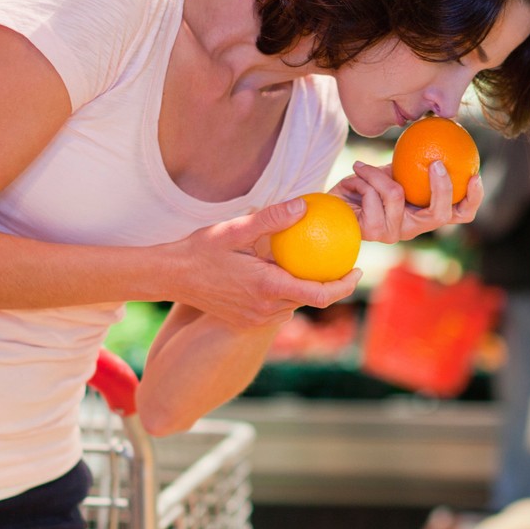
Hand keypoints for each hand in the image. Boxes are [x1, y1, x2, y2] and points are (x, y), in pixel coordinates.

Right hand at [172, 199, 361, 329]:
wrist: (171, 276)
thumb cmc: (201, 249)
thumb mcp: (235, 229)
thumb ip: (271, 219)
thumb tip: (304, 205)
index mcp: (267, 287)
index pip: (319, 294)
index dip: (344, 285)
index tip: (357, 269)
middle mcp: (265, 309)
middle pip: (310, 300)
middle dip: (329, 284)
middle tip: (340, 260)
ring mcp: (255, 320)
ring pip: (294, 305)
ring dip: (305, 289)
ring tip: (314, 265)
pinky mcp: (246, 322)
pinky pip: (277, 310)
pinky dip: (286, 294)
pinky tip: (285, 274)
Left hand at [330, 160, 483, 243]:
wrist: (334, 198)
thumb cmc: (367, 181)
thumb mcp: (394, 166)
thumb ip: (416, 157)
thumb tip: (441, 125)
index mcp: (426, 212)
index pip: (462, 214)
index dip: (474, 199)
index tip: (474, 175)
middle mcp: (414, 227)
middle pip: (440, 214)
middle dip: (442, 188)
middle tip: (437, 163)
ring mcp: (394, 233)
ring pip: (397, 194)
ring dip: (376, 172)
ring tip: (361, 166)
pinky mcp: (372, 233)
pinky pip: (374, 196)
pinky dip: (363, 178)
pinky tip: (355, 175)